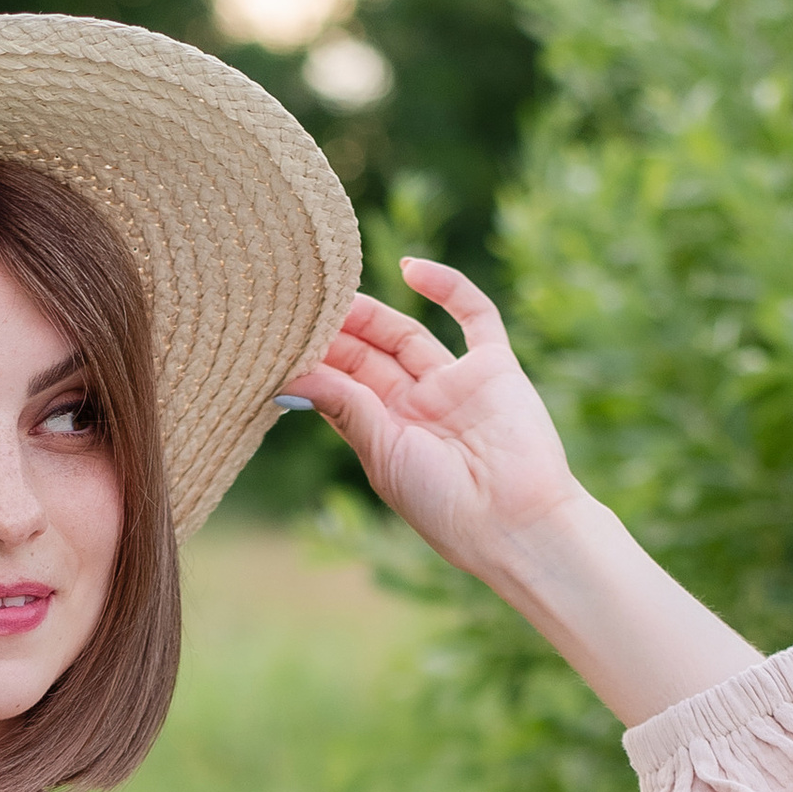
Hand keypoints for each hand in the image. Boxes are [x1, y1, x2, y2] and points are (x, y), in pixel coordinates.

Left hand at [286, 257, 578, 585]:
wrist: (515, 522)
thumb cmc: (445, 505)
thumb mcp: (384, 455)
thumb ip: (346, 407)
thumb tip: (290, 377)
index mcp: (385, 436)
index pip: (342, 387)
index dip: (314, 361)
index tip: (277, 337)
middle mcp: (418, 407)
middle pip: (368, 357)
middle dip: (336, 332)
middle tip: (299, 302)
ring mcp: (456, 385)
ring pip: (407, 335)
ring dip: (372, 312)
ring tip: (333, 285)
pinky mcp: (495, 368)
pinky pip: (474, 316)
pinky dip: (447, 287)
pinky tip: (412, 269)